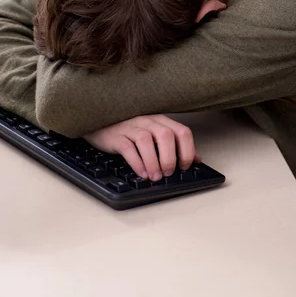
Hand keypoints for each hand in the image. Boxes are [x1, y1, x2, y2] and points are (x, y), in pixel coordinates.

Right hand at [84, 115, 200, 180]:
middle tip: (168, 173)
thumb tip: (197, 159)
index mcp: (160, 120)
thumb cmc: (129, 130)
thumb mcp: (154, 134)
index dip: (187, 150)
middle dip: (170, 157)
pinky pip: (127, 147)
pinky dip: (136, 162)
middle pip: (165, 135)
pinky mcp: (115, 135)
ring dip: (153, 161)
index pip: (182, 131)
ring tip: (155, 176)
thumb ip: (175, 145)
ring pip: (146, 140)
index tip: (185, 166)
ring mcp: (130, 126)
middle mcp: (147, 120)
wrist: (99, 122)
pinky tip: (141, 172)